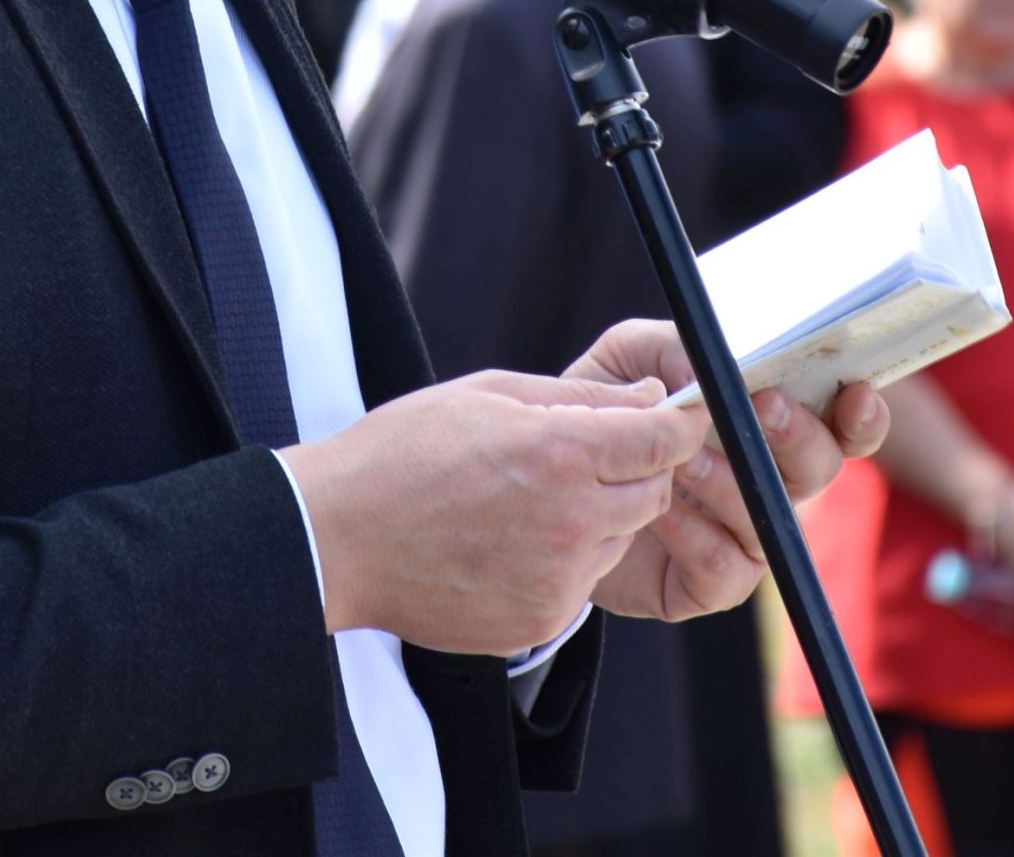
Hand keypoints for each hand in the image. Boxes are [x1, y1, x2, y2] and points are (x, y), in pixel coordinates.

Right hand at [280, 369, 707, 655]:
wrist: (336, 538)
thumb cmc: (401, 454)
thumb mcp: (487, 395)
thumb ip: (578, 396)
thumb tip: (649, 397)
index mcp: (560, 453)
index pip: (663, 439)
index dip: (676, 423)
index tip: (674, 417)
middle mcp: (571, 521)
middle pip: (653, 492)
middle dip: (634, 469)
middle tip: (579, 456)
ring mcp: (558, 578)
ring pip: (619, 539)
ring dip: (597, 517)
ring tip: (524, 501)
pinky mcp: (541, 619)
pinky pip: (582, 582)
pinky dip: (562, 560)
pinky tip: (506, 542)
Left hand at [563, 319, 889, 623]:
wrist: (553, 484)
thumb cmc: (610, 413)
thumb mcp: (628, 359)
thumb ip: (668, 347)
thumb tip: (709, 367)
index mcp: (768, 428)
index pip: (840, 424)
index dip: (861, 415)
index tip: (854, 392)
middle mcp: (770, 483)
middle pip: (821, 467)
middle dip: (797, 435)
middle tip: (762, 404)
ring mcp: (744, 537)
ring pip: (771, 516)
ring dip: (730, 480)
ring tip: (680, 456)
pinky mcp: (708, 585)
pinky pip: (725, 565)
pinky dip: (694, 533)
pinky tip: (657, 509)